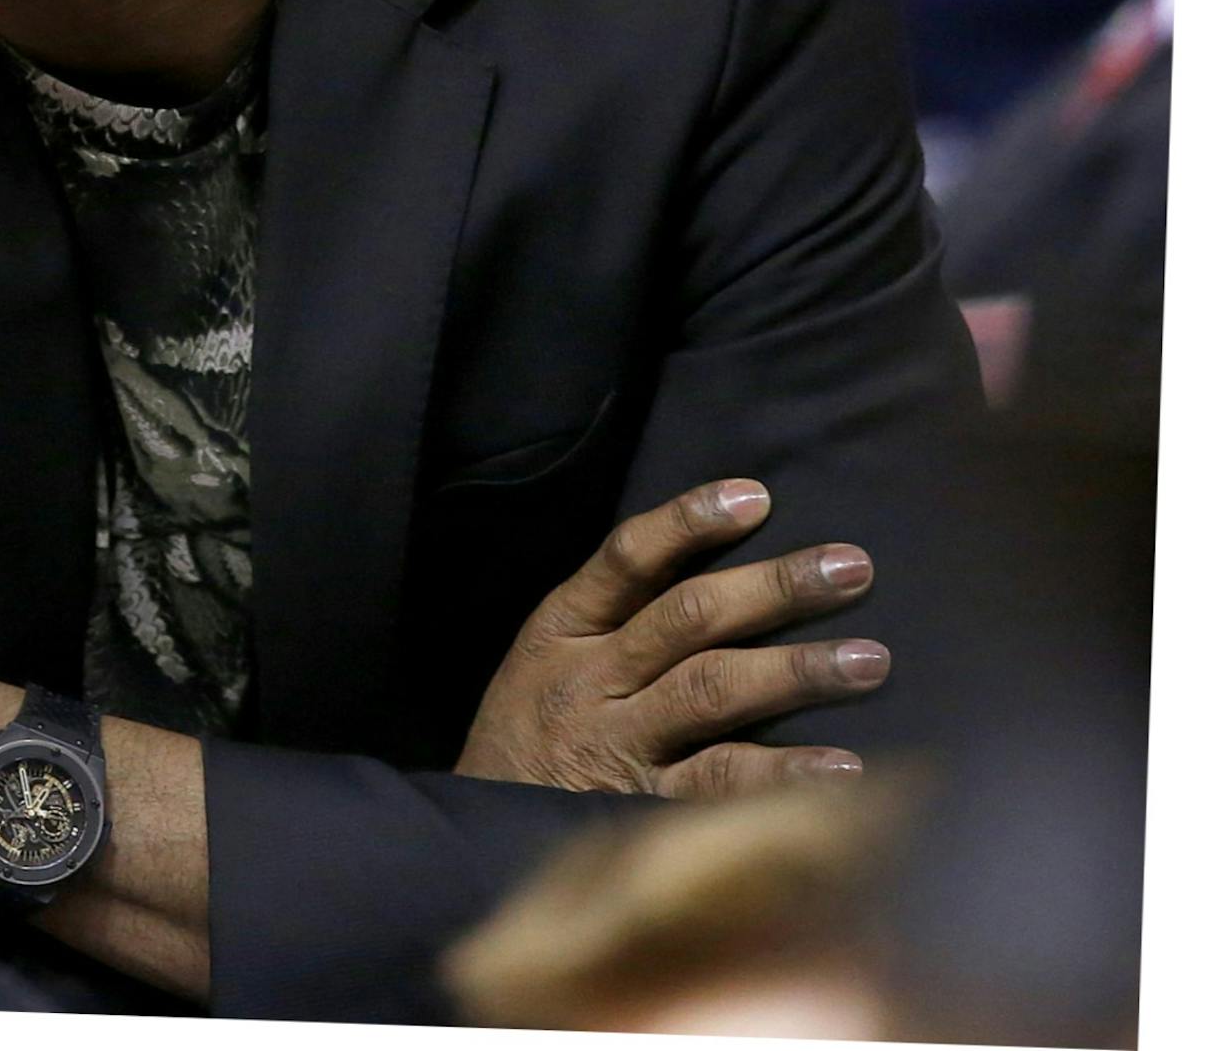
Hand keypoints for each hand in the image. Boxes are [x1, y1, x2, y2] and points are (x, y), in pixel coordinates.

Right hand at [454, 479, 887, 796]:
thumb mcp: (543, 661)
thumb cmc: (525, 737)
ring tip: (870, 658)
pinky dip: (785, 776)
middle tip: (851, 567)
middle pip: (688, 619)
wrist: (465, 839)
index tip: (755, 497)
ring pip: (712, 692)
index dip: (689, 523)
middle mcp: (589, 680)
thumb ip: (613, 618)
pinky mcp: (640, 811)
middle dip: (774, 588)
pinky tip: (845, 767)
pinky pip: (720, 787)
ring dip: (796, 672)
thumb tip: (716, 567)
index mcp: (561, 631)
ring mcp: (615, 746)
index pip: (627, 559)